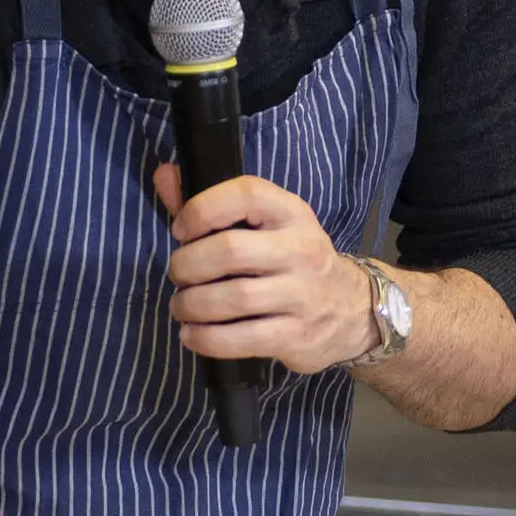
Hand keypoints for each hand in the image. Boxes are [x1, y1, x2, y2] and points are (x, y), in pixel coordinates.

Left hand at [152, 165, 373, 374]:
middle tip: (177, 276)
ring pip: (235, 298)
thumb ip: (211, 205)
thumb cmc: (291, 261)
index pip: (246, 194)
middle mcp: (301, 249)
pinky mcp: (298, 335)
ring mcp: (303, 294)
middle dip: (188, 265)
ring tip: (181, 307)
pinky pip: (243, 339)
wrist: (351, 309)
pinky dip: (207, 339)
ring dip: (193, 305)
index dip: (203, 208)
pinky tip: (192, 334)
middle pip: (231, 250)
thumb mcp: (264, 225)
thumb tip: (164, 176)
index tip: (180, 230)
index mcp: (291, 213)